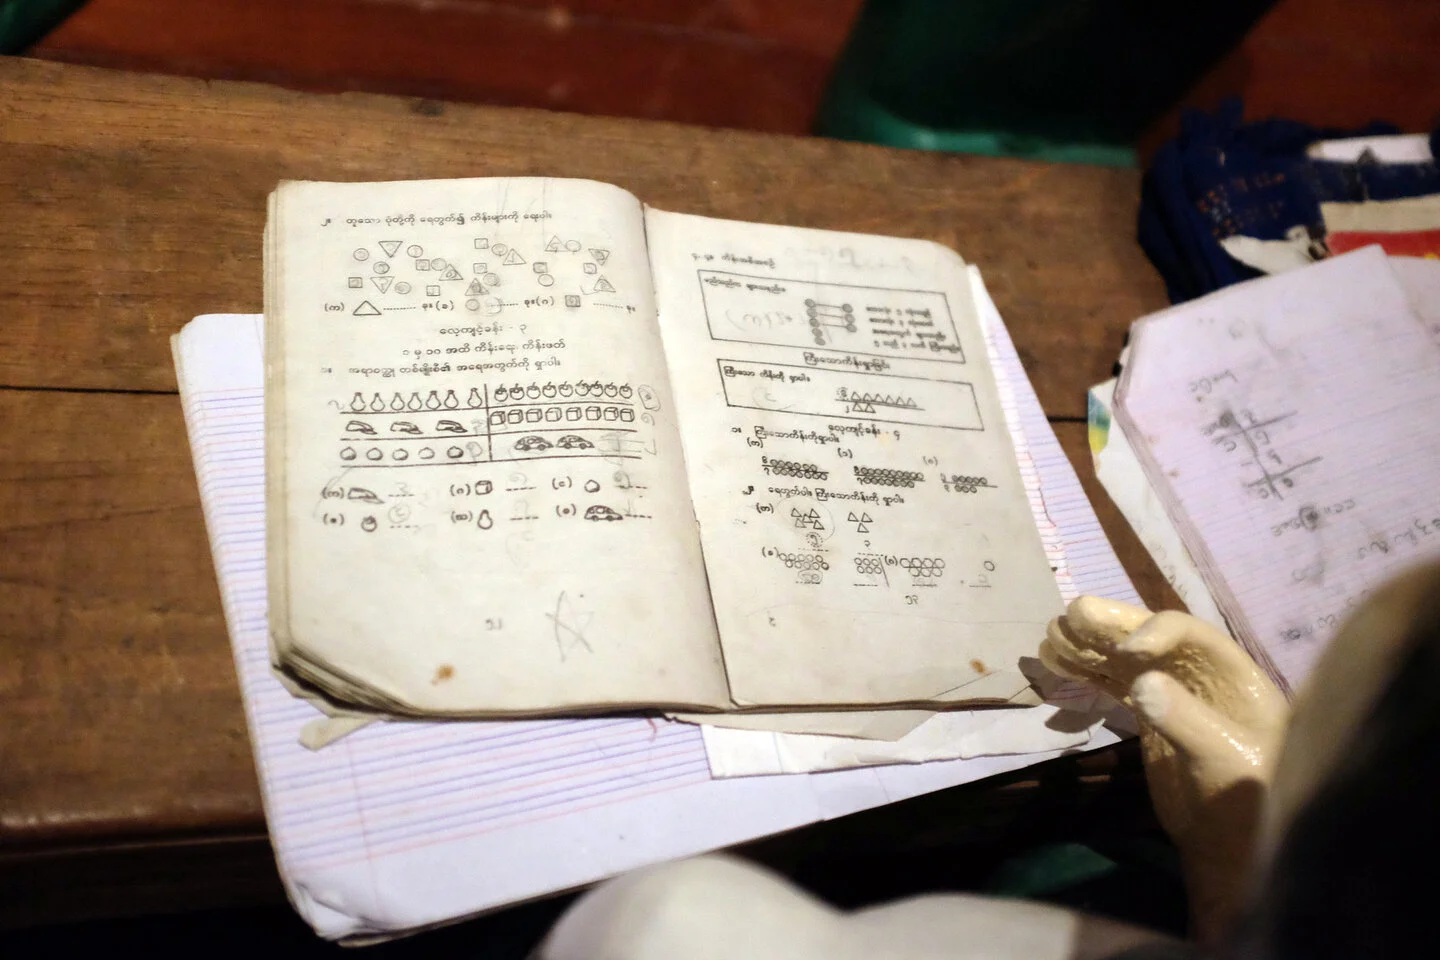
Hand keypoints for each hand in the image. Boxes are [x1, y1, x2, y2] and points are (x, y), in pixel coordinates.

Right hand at [1040, 597, 1288, 941]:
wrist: (1226, 844)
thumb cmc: (1244, 801)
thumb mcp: (1223, 760)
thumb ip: (1185, 720)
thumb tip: (1141, 682)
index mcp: (1231, 675)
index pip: (1191, 634)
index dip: (1157, 631)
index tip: (1125, 651)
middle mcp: (1199, 674)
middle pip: (1151, 637)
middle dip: (1112, 625)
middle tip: (1073, 614)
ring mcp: (1171, 692)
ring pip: (1125, 657)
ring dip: (1089, 644)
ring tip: (1052, 635)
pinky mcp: (1148, 714)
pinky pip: (1113, 682)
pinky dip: (1085, 671)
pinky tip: (1056, 662)